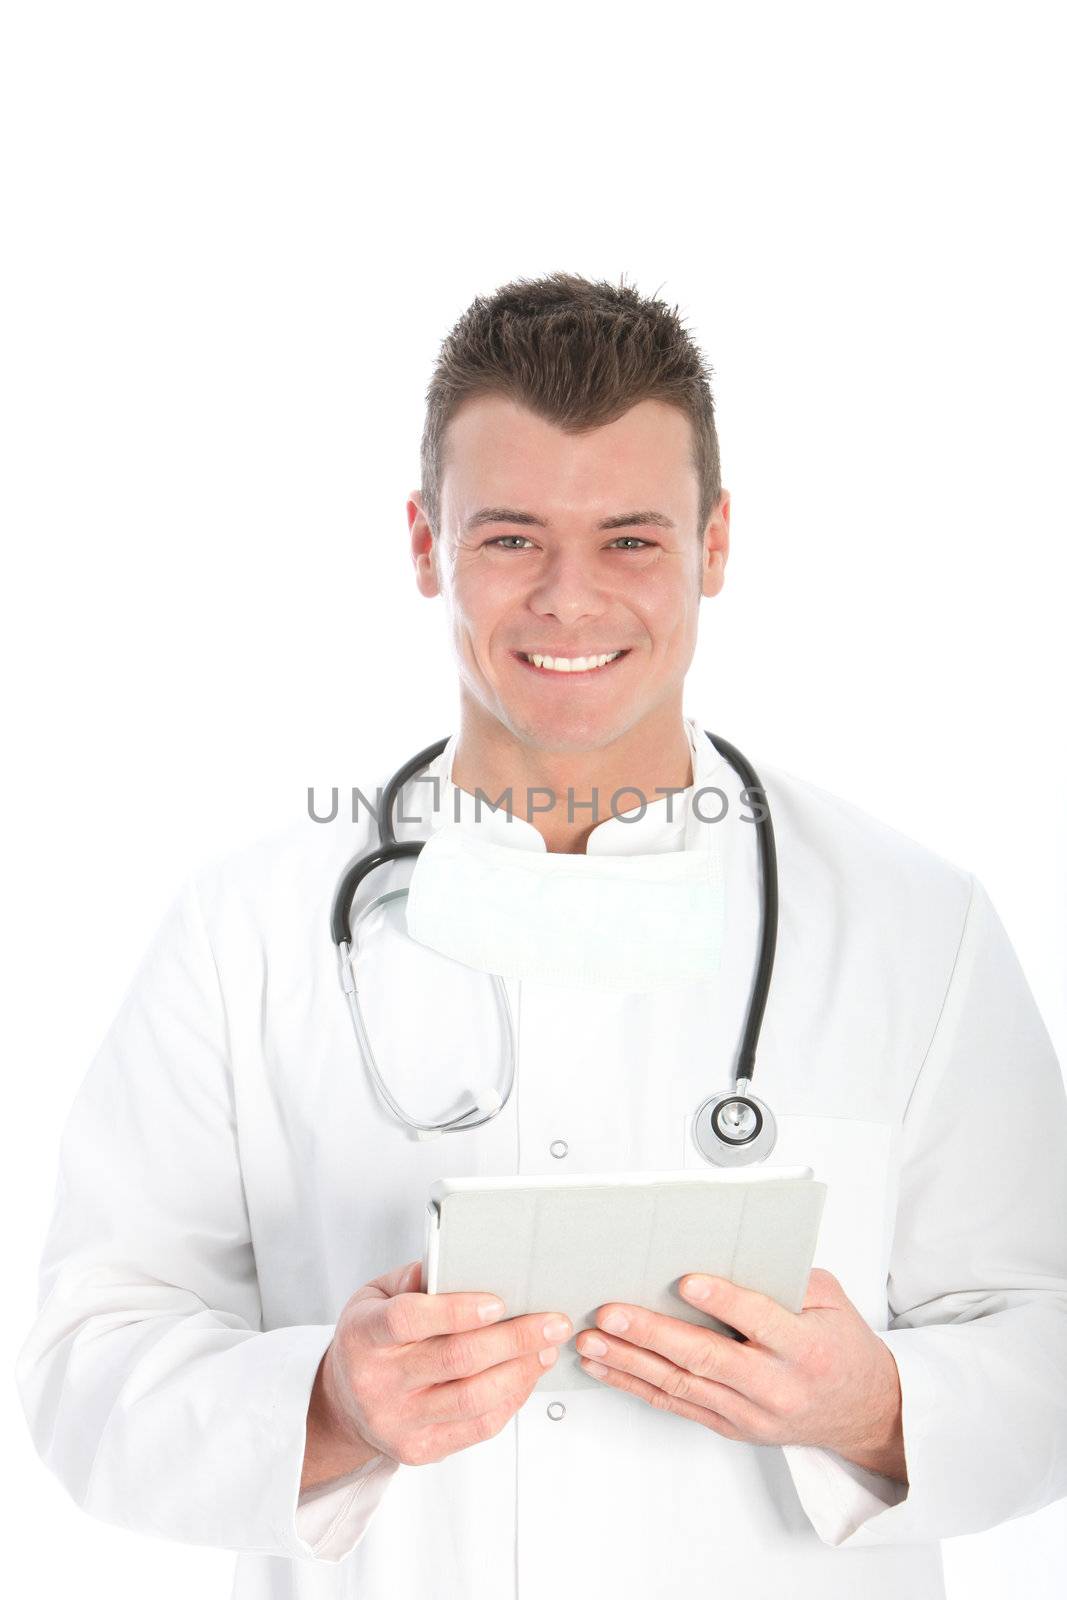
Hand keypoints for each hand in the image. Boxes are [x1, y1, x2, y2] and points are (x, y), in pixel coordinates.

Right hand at [314, 1259, 572, 1471]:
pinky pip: (478, 1427)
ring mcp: (399, 1421)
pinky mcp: (421, 1449)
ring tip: (546, 1348)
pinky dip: (511, 1399)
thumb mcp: (375, 1296)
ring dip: (520, 1371)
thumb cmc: (369, 1341)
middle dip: (513, 1338)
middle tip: (552, 1321)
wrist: (344, 1406)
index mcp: (363, 1335)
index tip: (497, 1302)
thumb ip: (413, 1278)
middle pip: (455, 1360)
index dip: (455, 1310)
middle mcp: (377, 1382)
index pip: (408, 1319)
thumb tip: (460, 1264)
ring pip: (473, 1399)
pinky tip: (526, 1375)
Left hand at [573, 1267, 906, 1482]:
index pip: (759, 1321)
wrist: (863, 1413)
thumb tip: (740, 1250)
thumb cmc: (843, 1348)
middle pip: (706, 1358)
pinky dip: (637, 1387)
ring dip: (630, 1363)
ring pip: (682, 1386)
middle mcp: (775, 1387)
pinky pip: (677, 1405)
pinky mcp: (731, 1427)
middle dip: (652, 1334)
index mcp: (806, 1350)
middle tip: (610, 1314)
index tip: (686, 1281)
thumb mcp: (834, 1302)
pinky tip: (607, 1371)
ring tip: (592, 1342)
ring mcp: (750, 1414)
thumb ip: (792, 1278)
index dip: (723, 1301)